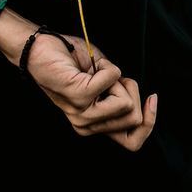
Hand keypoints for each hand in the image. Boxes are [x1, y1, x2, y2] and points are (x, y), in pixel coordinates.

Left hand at [62, 34, 157, 150]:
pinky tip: (92, 64)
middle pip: (135, 119)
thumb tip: (140, 101)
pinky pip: (113, 80)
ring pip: (126, 104)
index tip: (151, 98)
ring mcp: (83, 114)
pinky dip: (108, 66)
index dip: (149, 122)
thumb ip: (119, 96)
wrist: (40, 48)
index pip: (132, 143)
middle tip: (110, 75)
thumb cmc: (70, 59)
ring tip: (98, 69)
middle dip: (132, 91)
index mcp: (94, 125)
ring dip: (119, 79)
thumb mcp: (102, 80)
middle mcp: (87, 126)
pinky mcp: (79, 96)